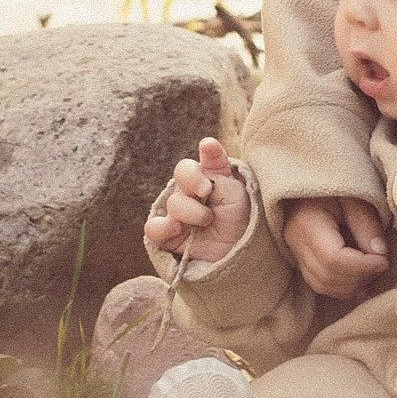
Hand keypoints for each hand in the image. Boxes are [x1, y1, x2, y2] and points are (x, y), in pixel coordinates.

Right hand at [144, 137, 250, 268]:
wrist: (243, 255)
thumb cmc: (243, 221)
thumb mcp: (236, 191)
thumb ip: (217, 169)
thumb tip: (206, 142)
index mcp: (209, 176)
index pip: (203, 156)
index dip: (205, 154)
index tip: (210, 148)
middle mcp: (192, 192)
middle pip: (182, 172)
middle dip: (193, 179)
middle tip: (207, 191)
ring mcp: (179, 213)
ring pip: (173, 202)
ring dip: (190, 210)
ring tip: (206, 220)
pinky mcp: (169, 236)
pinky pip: (153, 228)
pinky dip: (162, 226)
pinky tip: (176, 228)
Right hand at [281, 196, 389, 299]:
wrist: (311, 184)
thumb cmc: (335, 186)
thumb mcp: (353, 197)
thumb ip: (366, 224)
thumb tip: (380, 254)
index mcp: (307, 222)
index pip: (333, 259)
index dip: (362, 266)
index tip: (384, 260)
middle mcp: (296, 243)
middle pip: (327, 277)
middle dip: (360, 277)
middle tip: (382, 263)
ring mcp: (296, 254)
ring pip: (322, 286)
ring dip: (352, 286)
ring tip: (372, 269)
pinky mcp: (302, 262)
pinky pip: (320, 285)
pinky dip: (343, 287)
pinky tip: (362, 277)